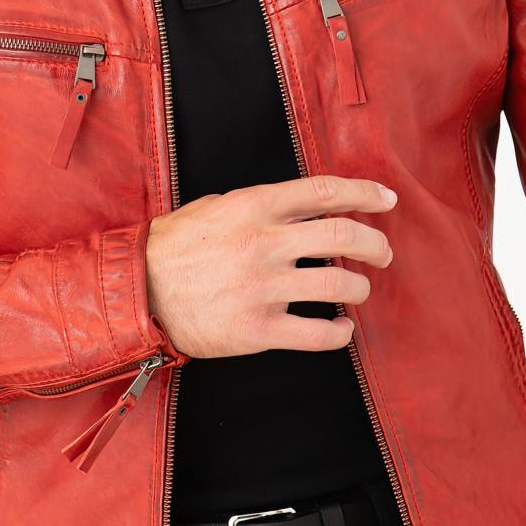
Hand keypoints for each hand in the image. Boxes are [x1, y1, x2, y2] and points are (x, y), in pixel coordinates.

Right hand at [144, 173, 396, 359]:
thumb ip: (261, 204)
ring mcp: (263, 287)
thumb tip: (305, 204)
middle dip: (375, 243)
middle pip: (344, 234)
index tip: (386, 199)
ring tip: (359, 290)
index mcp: (255, 206)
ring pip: (339, 284)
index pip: (325, 191)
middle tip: (383, 252)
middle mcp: (264, 243)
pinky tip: (341, 329)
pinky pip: (318, 333)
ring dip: (360, 287)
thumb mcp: (216, 206)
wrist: (138, 292)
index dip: (365, 192)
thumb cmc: (176, 247)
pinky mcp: (259, 329)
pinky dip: (340, 333)